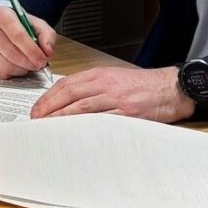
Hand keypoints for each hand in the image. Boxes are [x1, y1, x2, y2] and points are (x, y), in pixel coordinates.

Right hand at [0, 6, 54, 79]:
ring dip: (21, 69)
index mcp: (2, 14)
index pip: (17, 35)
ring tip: (27, 64)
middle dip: (29, 63)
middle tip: (38, 65)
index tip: (43, 60)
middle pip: (11, 52)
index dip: (32, 50)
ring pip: (5, 65)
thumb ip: (47, 35)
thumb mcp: (36, 25)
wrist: (1, 27)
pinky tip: (15, 66)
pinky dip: (10, 73)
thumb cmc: (20, 27)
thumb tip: (47, 51)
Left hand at [30, 64, 188, 123]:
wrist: (171, 88)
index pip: (66, 84)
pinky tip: (74, 134)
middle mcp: (106, 85)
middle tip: (36, 119)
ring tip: (48, 127)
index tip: (38, 108)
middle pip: (69, 95)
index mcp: (101, 74)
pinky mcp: (127, 114)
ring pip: (81, 108)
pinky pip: (101, 122)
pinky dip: (84, 127)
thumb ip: (93, 86)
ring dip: (61, 118)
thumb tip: (68, 99)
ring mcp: (116, 100)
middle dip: (49, 108)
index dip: (49, 96)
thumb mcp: (115, 77)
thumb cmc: (143, 85)